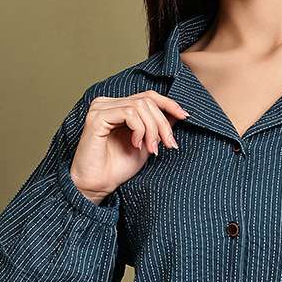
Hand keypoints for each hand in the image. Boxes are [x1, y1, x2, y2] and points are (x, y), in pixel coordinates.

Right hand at [69, 91, 188, 201]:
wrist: (98, 185)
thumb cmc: (117, 168)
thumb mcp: (146, 144)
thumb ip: (157, 128)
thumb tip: (179, 114)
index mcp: (118, 107)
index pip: (148, 96)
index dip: (169, 104)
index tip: (185, 117)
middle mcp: (108, 103)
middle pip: (147, 100)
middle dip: (162, 123)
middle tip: (169, 145)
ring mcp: (100, 108)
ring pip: (140, 106)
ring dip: (152, 129)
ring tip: (151, 149)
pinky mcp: (97, 117)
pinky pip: (129, 114)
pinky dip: (139, 129)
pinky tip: (136, 145)